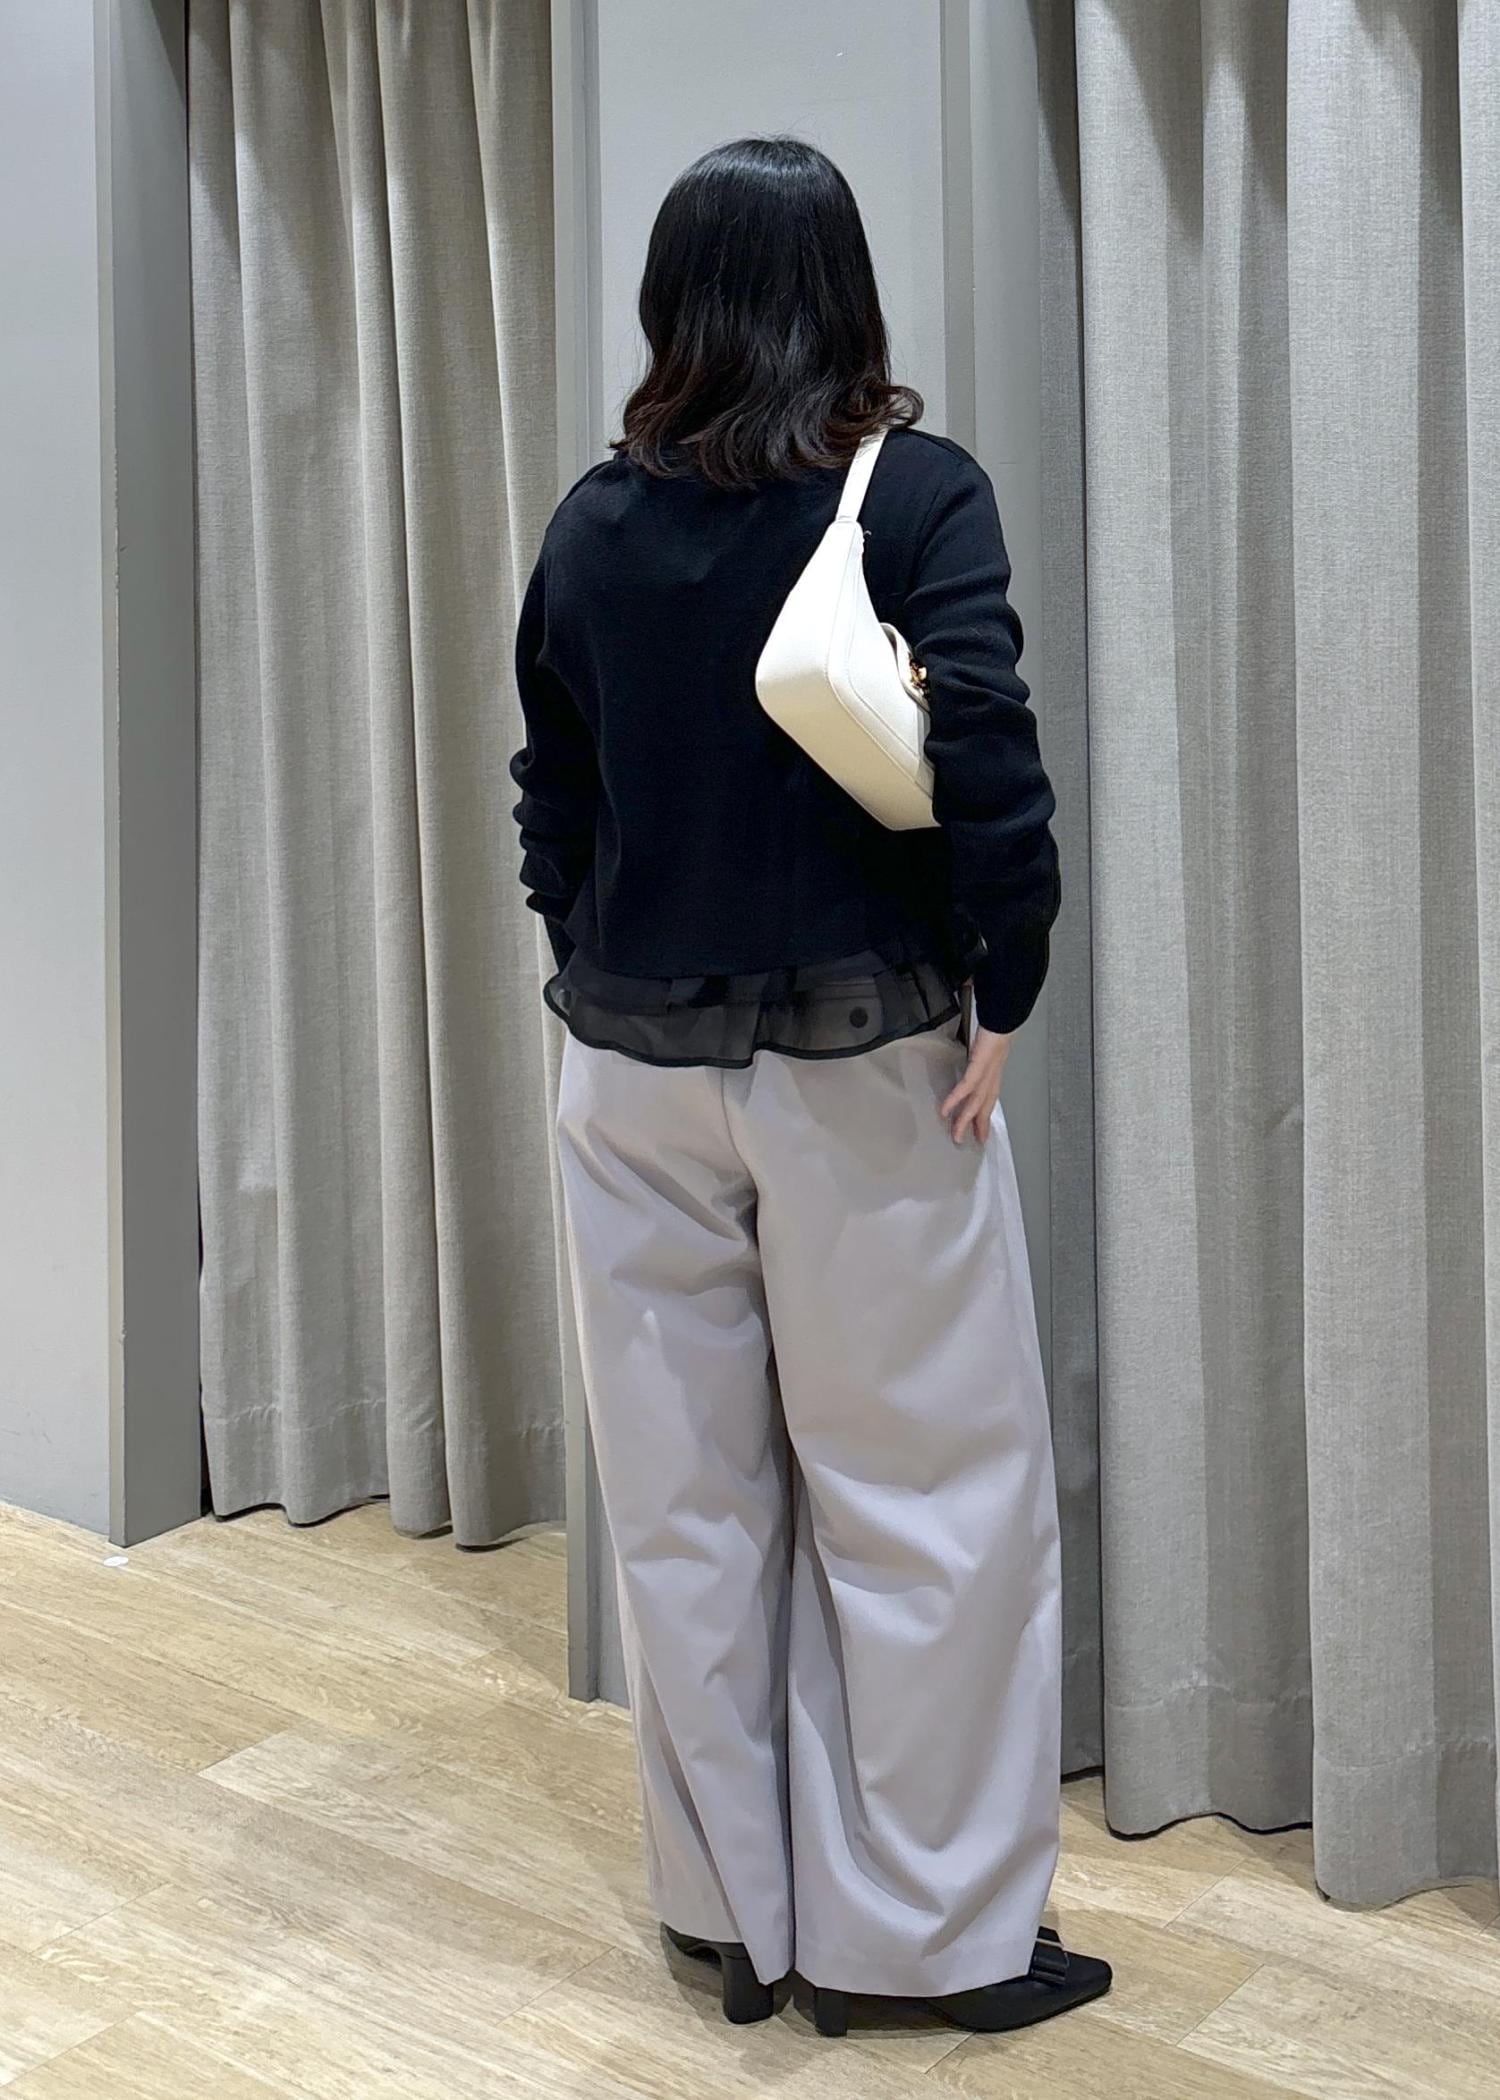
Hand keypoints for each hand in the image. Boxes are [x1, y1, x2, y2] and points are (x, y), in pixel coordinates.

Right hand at [938, 1004, 1011, 1145]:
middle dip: (975, 1125)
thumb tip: (970, 1046)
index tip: (979, 1131)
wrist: (1005, 1012)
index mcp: (994, 1069)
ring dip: (965, 1119)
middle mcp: (993, 1074)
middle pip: (984, 1105)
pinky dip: (956, 1098)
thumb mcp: (986, 1038)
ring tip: (956, 1134)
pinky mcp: (981, 1063)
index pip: (989, 1097)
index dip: (984, 1115)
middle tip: (965, 1141)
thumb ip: (978, 1046)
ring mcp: (988, 1070)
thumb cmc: (996, 1022)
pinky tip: (946, 1109)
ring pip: (976, 1101)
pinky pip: (967, 1085)